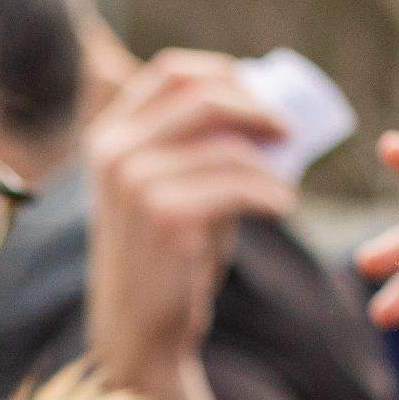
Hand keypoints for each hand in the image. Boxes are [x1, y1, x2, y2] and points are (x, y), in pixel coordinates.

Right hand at [86, 52, 297, 399]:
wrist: (138, 328)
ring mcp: (136, 184)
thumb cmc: (164, 255)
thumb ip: (194, 147)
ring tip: (283, 189)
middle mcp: (114, 153)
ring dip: (271, 165)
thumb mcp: (165, 189)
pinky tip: (281, 206)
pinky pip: (239, 186)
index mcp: (108, 136)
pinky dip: (272, 194)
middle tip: (290, 131)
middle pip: (204, 97)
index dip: (222, 72)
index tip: (258, 94)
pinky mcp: (167, 217)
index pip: (170, 72)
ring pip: (229, 148)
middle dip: (258, 108)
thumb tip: (267, 104)